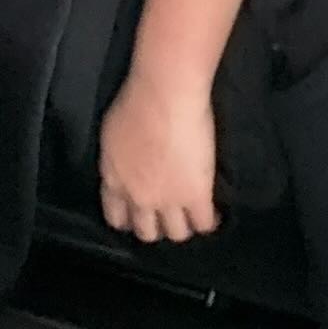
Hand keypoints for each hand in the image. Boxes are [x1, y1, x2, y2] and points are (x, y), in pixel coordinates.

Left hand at [98, 67, 218, 243]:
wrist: (164, 94)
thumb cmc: (135, 99)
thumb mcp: (113, 132)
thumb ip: (118, 157)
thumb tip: (126, 164)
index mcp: (114, 178)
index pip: (116, 216)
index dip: (128, 219)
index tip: (136, 215)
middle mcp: (138, 196)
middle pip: (146, 232)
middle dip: (156, 227)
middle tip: (166, 216)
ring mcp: (168, 200)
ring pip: (176, 233)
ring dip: (183, 226)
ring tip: (191, 217)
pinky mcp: (196, 196)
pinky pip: (204, 224)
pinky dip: (210, 221)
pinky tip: (214, 214)